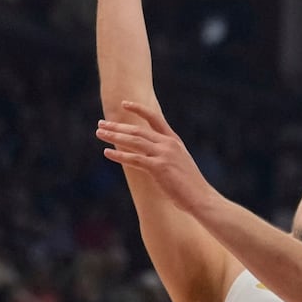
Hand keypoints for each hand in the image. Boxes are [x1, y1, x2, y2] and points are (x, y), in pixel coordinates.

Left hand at [96, 101, 214, 212]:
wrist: (202, 198)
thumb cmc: (190, 186)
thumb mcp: (179, 163)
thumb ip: (165, 155)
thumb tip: (150, 155)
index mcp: (174, 141)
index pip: (155, 118)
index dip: (138, 109)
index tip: (124, 103)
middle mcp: (169, 144)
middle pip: (138, 130)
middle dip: (118, 126)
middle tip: (101, 124)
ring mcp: (164, 155)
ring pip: (134, 141)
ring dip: (114, 136)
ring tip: (99, 134)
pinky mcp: (159, 168)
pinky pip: (134, 159)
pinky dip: (119, 155)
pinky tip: (107, 153)